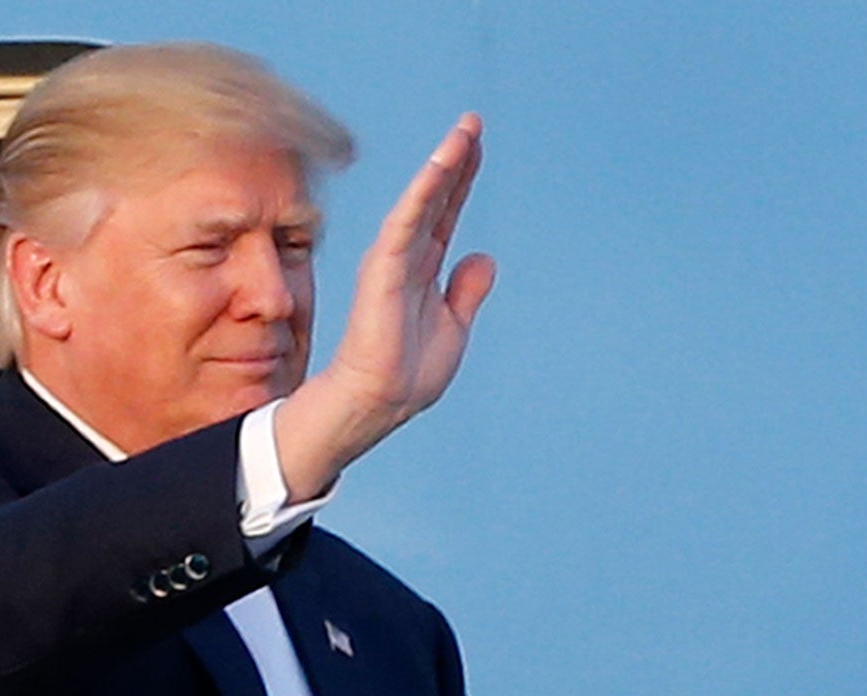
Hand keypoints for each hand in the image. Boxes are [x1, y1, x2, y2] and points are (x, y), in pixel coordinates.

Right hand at [274, 114, 496, 499]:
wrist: (382, 401)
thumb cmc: (409, 372)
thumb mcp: (454, 326)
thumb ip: (466, 290)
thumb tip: (484, 257)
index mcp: (424, 267)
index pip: (446, 212)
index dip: (462, 179)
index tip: (477, 144)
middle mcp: (407, 255)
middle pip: (435, 197)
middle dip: (455, 160)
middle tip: (474, 122)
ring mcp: (393, 259)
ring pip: (421, 201)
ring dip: (443, 166)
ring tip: (465, 133)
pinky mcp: (383, 268)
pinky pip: (406, 222)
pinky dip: (424, 193)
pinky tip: (442, 168)